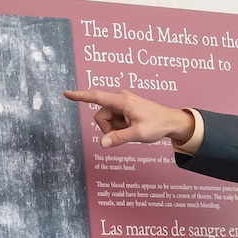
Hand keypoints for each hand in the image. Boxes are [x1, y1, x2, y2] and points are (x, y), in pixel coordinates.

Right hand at [65, 88, 197, 148]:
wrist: (171, 122)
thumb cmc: (157, 125)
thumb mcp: (138, 134)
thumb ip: (119, 138)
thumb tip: (102, 143)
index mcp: (122, 101)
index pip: (96, 97)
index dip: (80, 96)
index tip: (66, 94)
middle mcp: (120, 99)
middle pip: (100, 116)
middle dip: (108, 128)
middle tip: (125, 133)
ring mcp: (122, 103)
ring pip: (106, 119)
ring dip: (114, 128)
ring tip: (131, 130)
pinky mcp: (124, 108)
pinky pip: (113, 120)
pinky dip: (119, 127)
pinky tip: (131, 127)